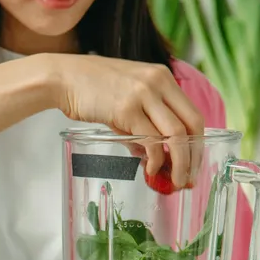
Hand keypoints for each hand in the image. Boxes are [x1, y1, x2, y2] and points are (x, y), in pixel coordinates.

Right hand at [47, 55, 205, 188]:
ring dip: (180, 163)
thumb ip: (141, 121)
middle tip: (189, 178)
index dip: (198, 142)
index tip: (193, 164)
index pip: (193, 113)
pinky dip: (155, 159)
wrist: (62, 78)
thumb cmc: (88, 88)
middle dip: (194, 156)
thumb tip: (149, 154)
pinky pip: (151, 140)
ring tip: (175, 182)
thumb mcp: (125, 97)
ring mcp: (143, 95)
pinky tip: (150, 170)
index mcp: (162, 77)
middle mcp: (158, 83)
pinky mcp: (126, 110)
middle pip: (192, 124)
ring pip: (176, 134)